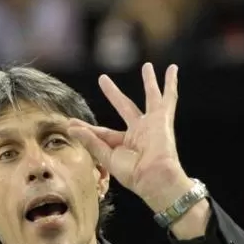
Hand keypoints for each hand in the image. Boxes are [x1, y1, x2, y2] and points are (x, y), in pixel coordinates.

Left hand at [68, 62, 192, 212]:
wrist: (153, 177)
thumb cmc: (132, 173)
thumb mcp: (107, 157)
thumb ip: (91, 141)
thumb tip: (71, 128)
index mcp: (124, 144)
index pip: (102, 132)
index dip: (86, 129)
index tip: (70, 123)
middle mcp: (138, 132)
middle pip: (124, 106)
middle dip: (113, 94)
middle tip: (103, 79)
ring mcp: (151, 124)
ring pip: (150, 97)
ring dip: (149, 82)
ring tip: (147, 66)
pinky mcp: (163, 119)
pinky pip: (169, 97)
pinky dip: (171, 83)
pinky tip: (173, 69)